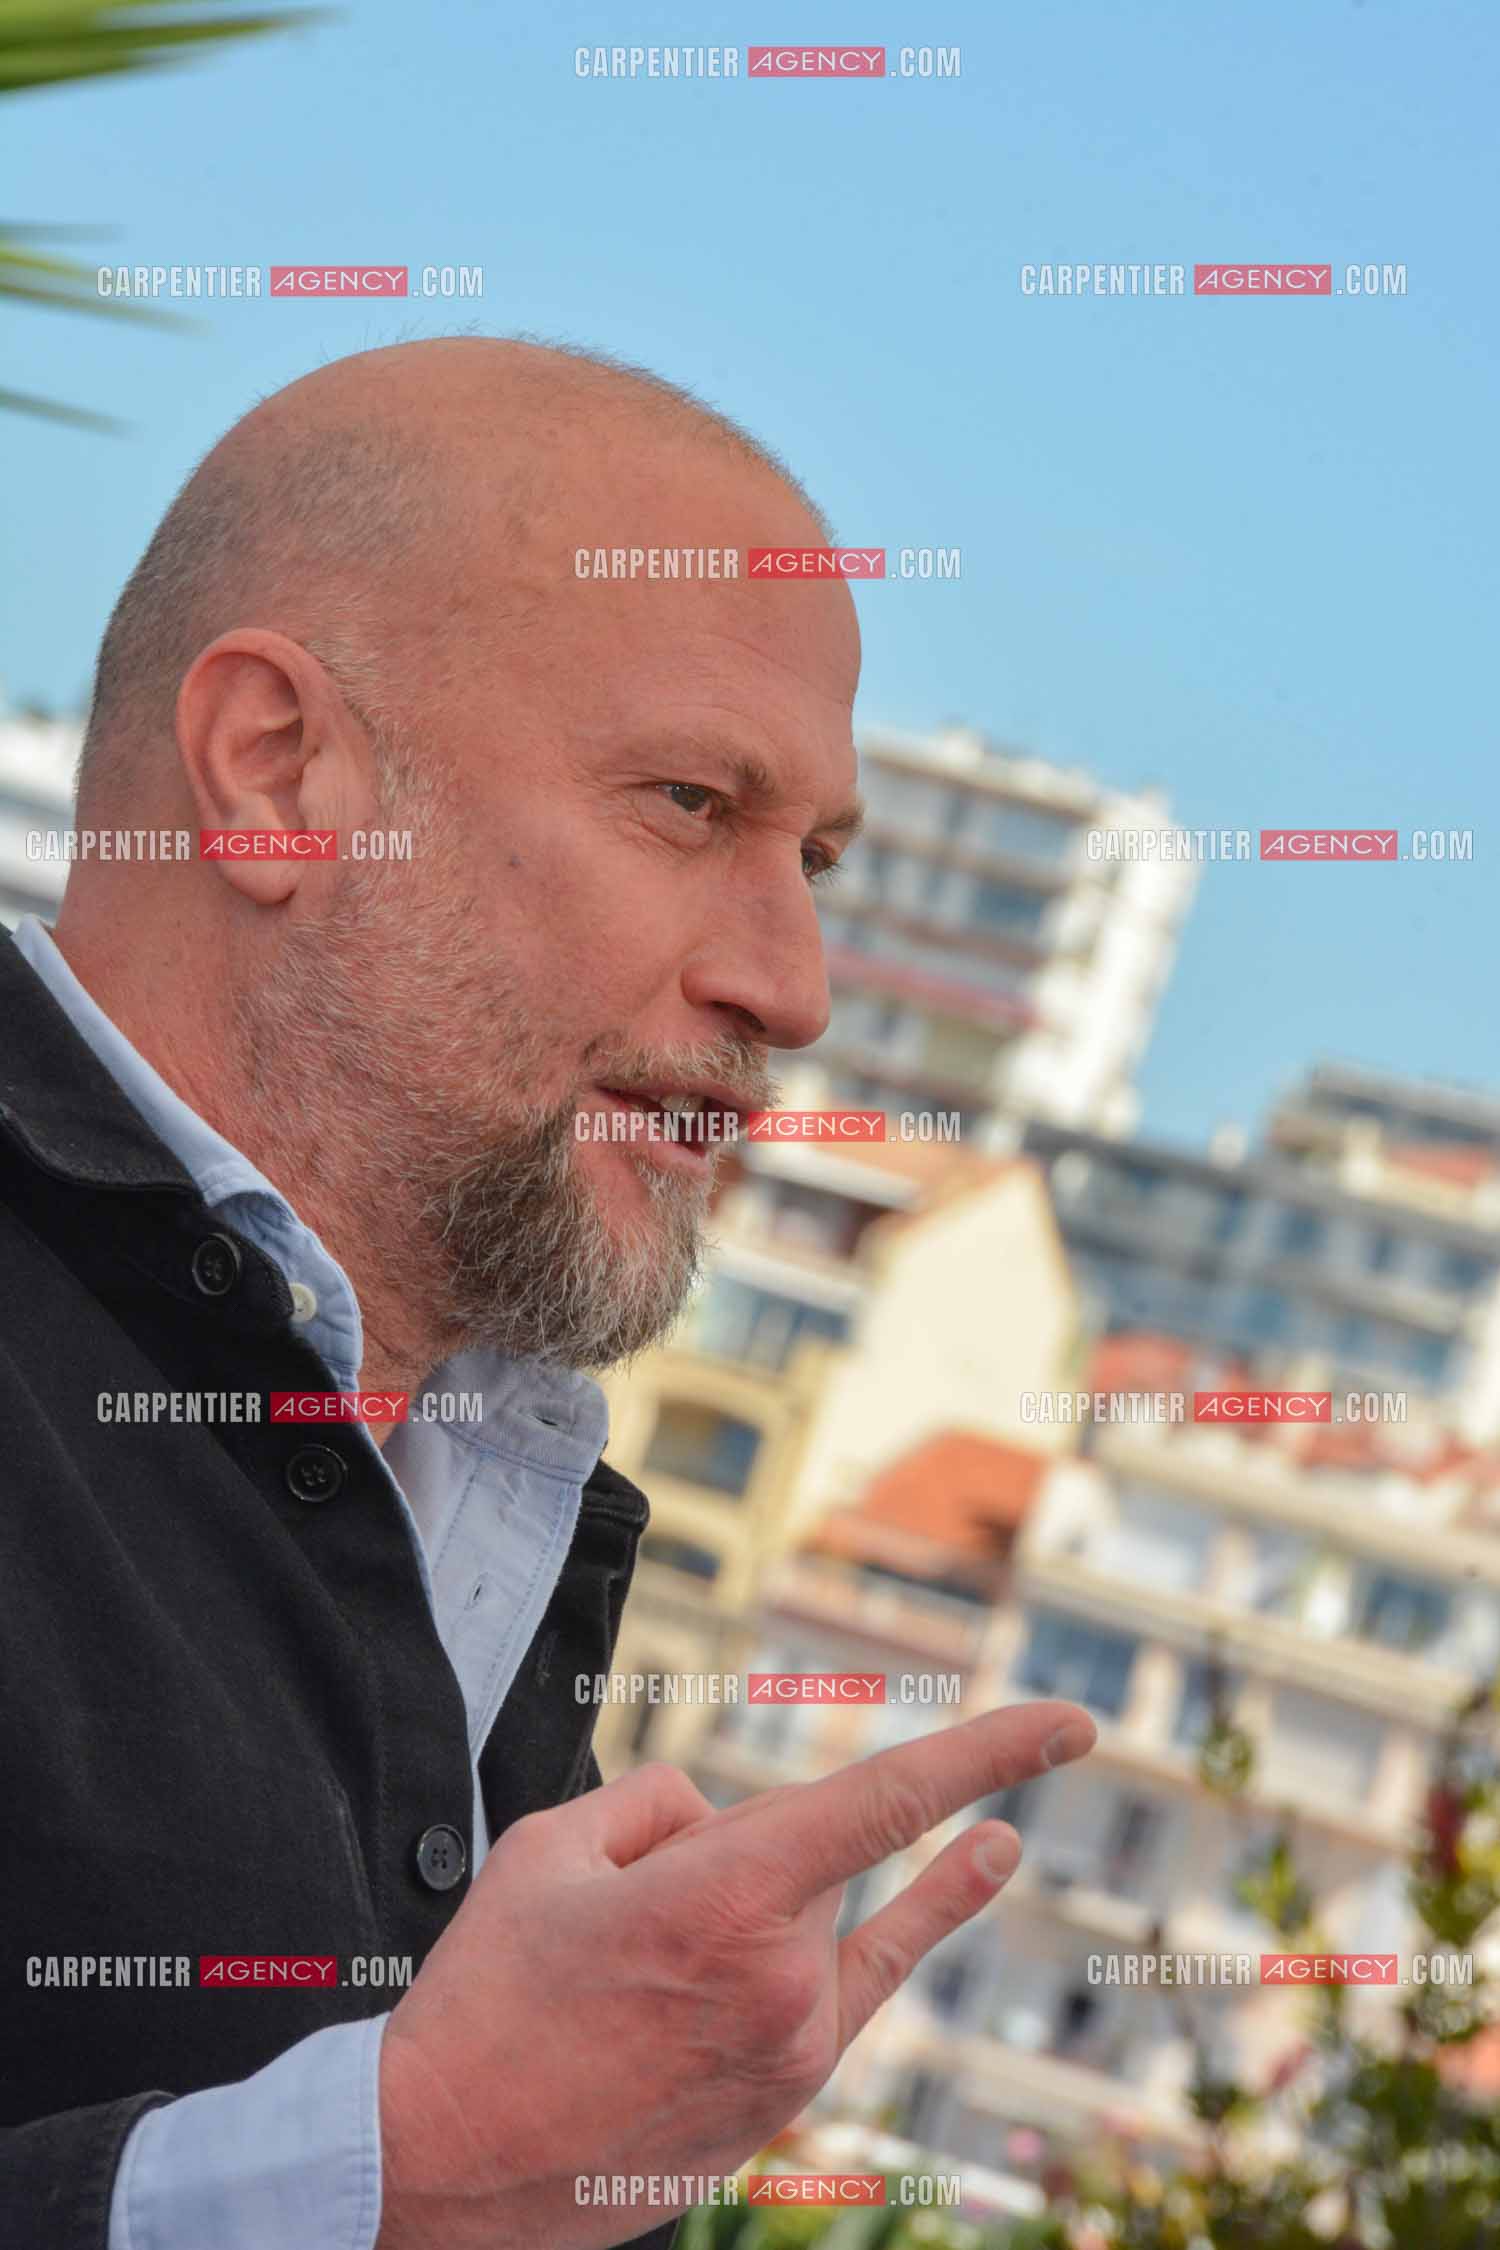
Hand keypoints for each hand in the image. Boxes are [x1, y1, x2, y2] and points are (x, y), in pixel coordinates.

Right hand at [375, 1698, 1096, 2249]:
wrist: (443, 2167)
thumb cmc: (485, 1999)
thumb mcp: (548, 1849)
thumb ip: (660, 1803)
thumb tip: (725, 1822)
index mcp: (725, 1899)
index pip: (887, 1802)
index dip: (987, 1755)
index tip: (1066, 1725)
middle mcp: (784, 1976)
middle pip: (802, 1853)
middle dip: (725, 1856)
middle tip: (615, 1932)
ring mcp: (794, 2047)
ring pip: (808, 1917)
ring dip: (744, 1914)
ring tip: (638, 1977)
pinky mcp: (785, 2095)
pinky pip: (853, 1979)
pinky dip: (912, 1915)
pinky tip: (985, 1862)